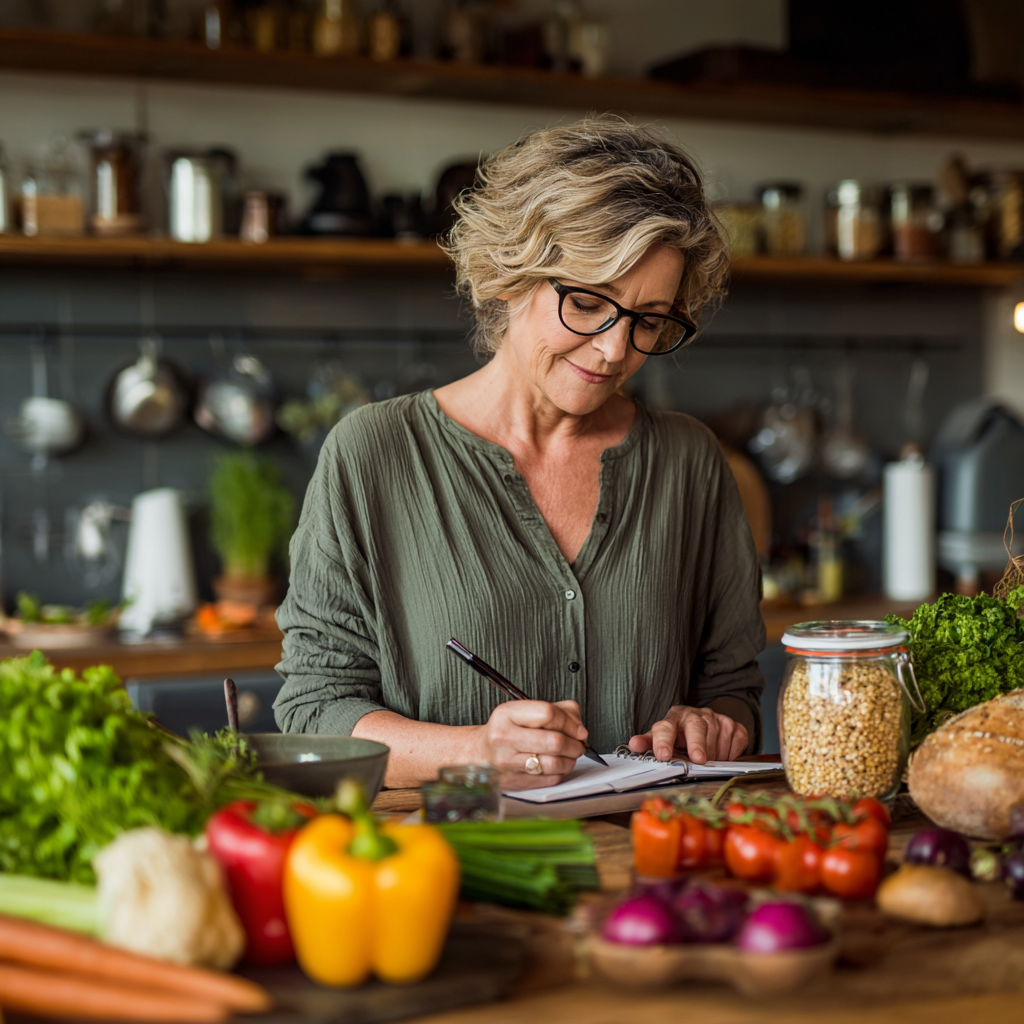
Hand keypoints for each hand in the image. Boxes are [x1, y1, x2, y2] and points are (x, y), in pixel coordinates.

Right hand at [472, 700, 587, 789]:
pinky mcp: (515, 782)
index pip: (547, 713)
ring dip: (571, 760)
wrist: (480, 754)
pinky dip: (561, 772)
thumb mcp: (526, 710)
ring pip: (554, 763)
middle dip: (575, 744)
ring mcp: (508, 763)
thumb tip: (579, 728)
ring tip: (570, 754)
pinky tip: (558, 765)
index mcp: (507, 714)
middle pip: (554, 741)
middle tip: (579, 743)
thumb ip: (558, 710)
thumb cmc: (507, 730)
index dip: (570, 722)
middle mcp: (504, 737)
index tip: (579, 729)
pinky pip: (550, 779)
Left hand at [628, 705, 747, 763]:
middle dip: (697, 743)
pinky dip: (730, 753)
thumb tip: (633, 744)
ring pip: (718, 736)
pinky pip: (736, 740)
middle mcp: (695, 715)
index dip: (663, 741)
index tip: (663, 755)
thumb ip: (648, 742)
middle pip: (696, 726)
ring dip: (714, 754)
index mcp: (673, 718)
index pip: (665, 727)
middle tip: (698, 759)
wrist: (705, 724)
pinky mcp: (734, 726)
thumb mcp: (662, 738)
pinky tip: (723, 755)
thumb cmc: (680, 736)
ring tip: (708, 761)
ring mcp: (716, 719)